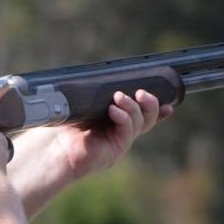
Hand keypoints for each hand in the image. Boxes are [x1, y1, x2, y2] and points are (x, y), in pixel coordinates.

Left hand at [8, 90, 171, 217]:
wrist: (54, 147)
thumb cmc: (65, 125)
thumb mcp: (85, 104)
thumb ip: (98, 94)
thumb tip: (105, 74)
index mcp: (117, 121)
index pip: (143, 114)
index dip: (158, 109)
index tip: (169, 102)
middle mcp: (122, 132)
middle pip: (148, 118)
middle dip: (150, 103)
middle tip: (141, 92)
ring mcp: (120, 141)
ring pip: (140, 122)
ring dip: (133, 107)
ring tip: (119, 97)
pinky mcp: (116, 149)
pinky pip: (128, 131)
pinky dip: (123, 118)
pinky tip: (113, 111)